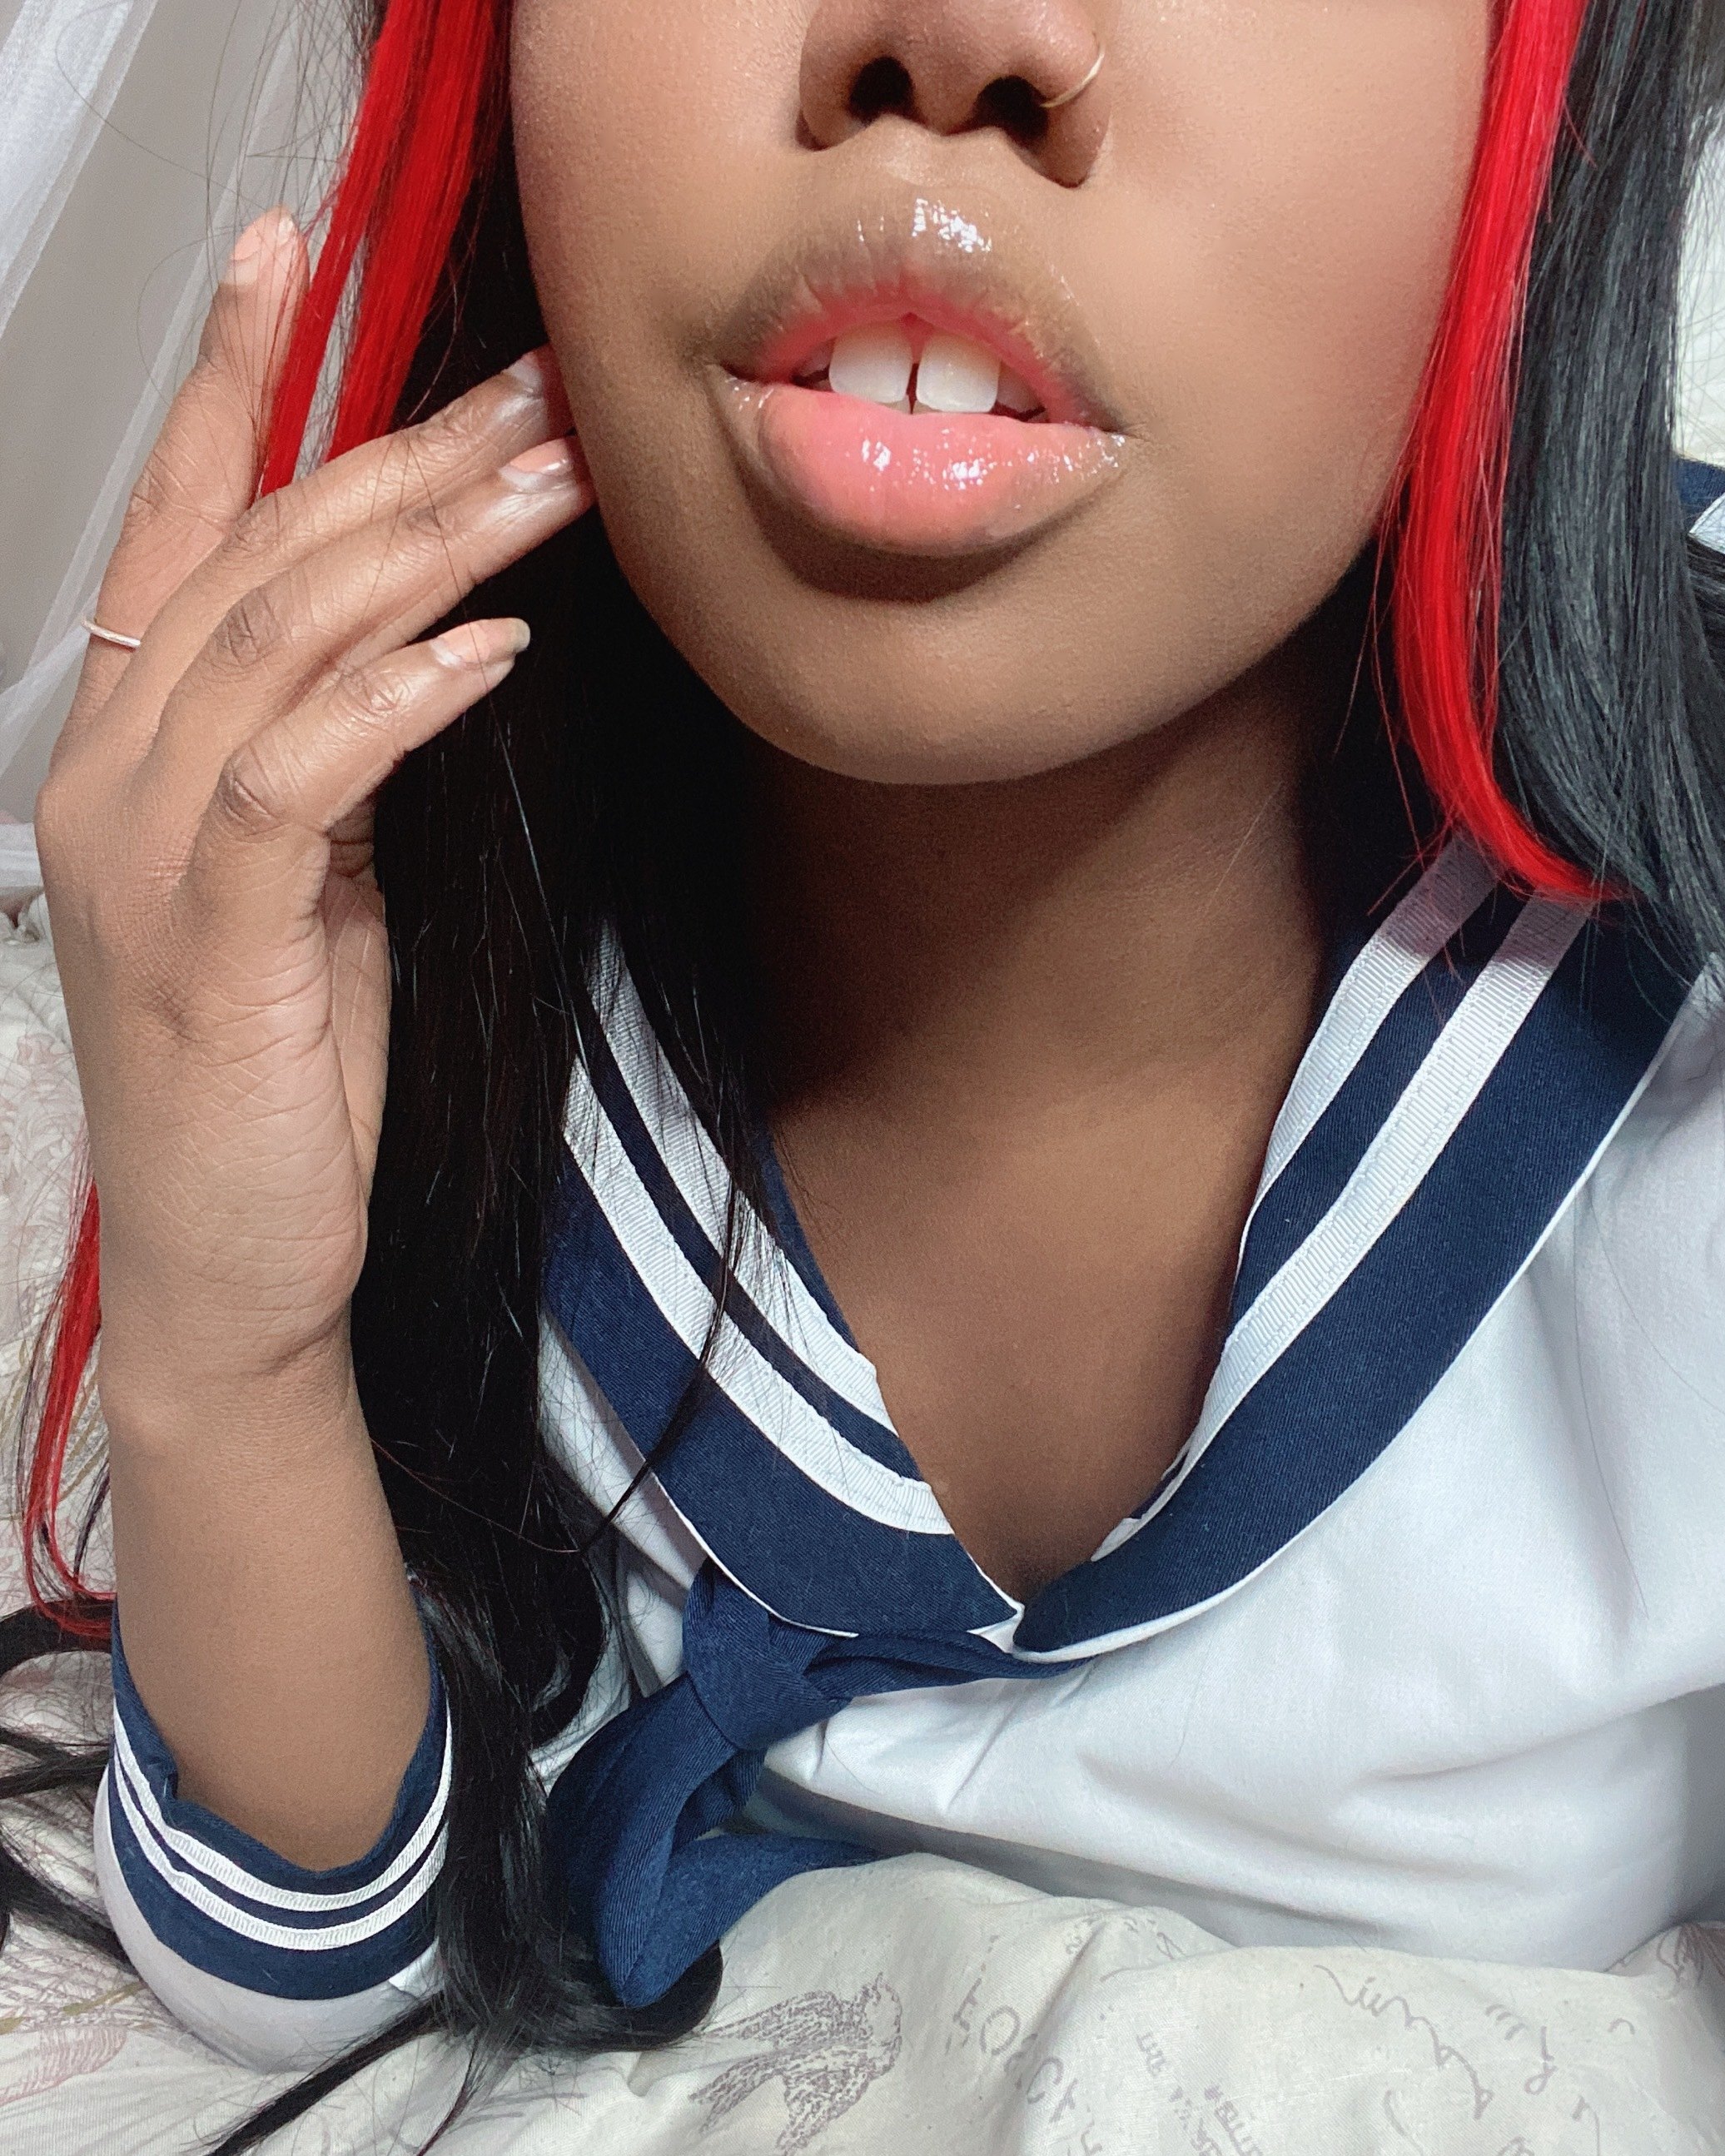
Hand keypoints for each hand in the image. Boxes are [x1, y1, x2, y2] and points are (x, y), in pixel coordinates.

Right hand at [35, 209, 593, 1418]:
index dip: (230, 386)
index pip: (179, 532)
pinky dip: (399, 697)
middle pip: (255, 560)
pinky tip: (494, 647)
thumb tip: (417, 654)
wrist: (239, 1267)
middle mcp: (111, 776)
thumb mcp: (317, 896)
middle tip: (536, 396)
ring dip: (428, 550)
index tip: (290, 259)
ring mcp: (143, 851)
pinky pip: (300, 775)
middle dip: (401, 461)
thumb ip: (332, 769)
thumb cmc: (281, 1085)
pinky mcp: (209, 934)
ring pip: (277, 640)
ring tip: (553, 488)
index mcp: (133, 754)